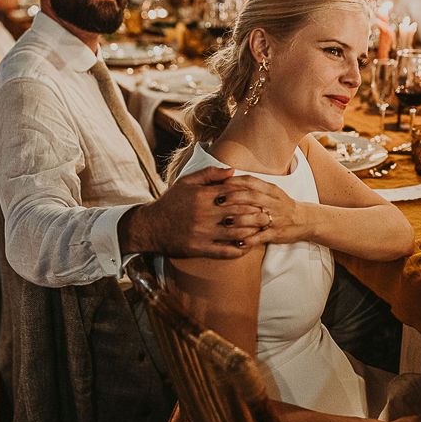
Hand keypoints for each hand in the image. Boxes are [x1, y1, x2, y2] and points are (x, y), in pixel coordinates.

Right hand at [124, 167, 269, 258]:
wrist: (151, 226)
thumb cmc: (171, 202)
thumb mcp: (187, 182)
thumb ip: (210, 174)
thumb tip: (233, 170)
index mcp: (203, 196)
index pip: (233, 194)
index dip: (250, 196)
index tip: (262, 198)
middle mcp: (204, 213)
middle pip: (238, 213)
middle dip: (256, 214)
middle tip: (270, 215)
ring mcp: (202, 232)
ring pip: (234, 232)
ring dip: (252, 232)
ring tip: (263, 230)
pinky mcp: (199, 248)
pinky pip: (223, 251)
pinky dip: (238, 250)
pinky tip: (247, 248)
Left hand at [218, 176, 307, 246]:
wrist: (306, 220)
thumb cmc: (283, 205)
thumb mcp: (272, 192)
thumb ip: (254, 187)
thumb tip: (229, 179)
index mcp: (271, 190)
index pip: (251, 181)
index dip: (235, 182)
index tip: (219, 183)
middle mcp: (273, 202)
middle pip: (252, 197)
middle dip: (234, 198)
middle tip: (218, 200)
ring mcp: (276, 218)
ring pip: (257, 217)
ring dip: (240, 219)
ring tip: (226, 221)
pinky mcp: (277, 233)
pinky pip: (262, 237)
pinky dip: (250, 240)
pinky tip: (238, 242)